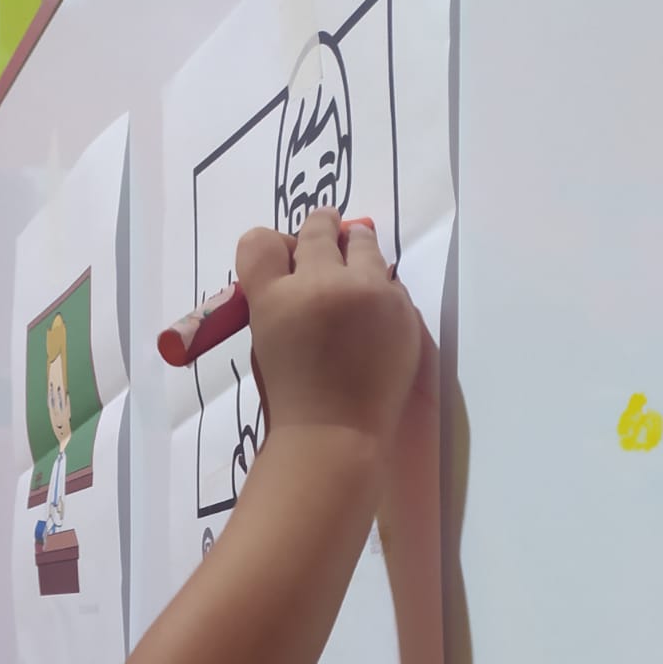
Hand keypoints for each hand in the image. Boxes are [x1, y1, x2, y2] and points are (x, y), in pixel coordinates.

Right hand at [236, 210, 420, 445]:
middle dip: (319, 230)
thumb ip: (272, 298)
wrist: (337, 435)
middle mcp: (322, 285)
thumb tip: (293, 263)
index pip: (261, 243)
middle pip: (317, 228)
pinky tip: (369, 313)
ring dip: (353, 249)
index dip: (271, 246)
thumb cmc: (291, 394)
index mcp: (274, 298)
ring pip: (362, 242)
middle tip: (322, 232)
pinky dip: (377, 287)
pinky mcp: (402, 308)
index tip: (285, 252)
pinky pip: (389, 278)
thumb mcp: (265, 342)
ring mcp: (368, 293)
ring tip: (349, 267)